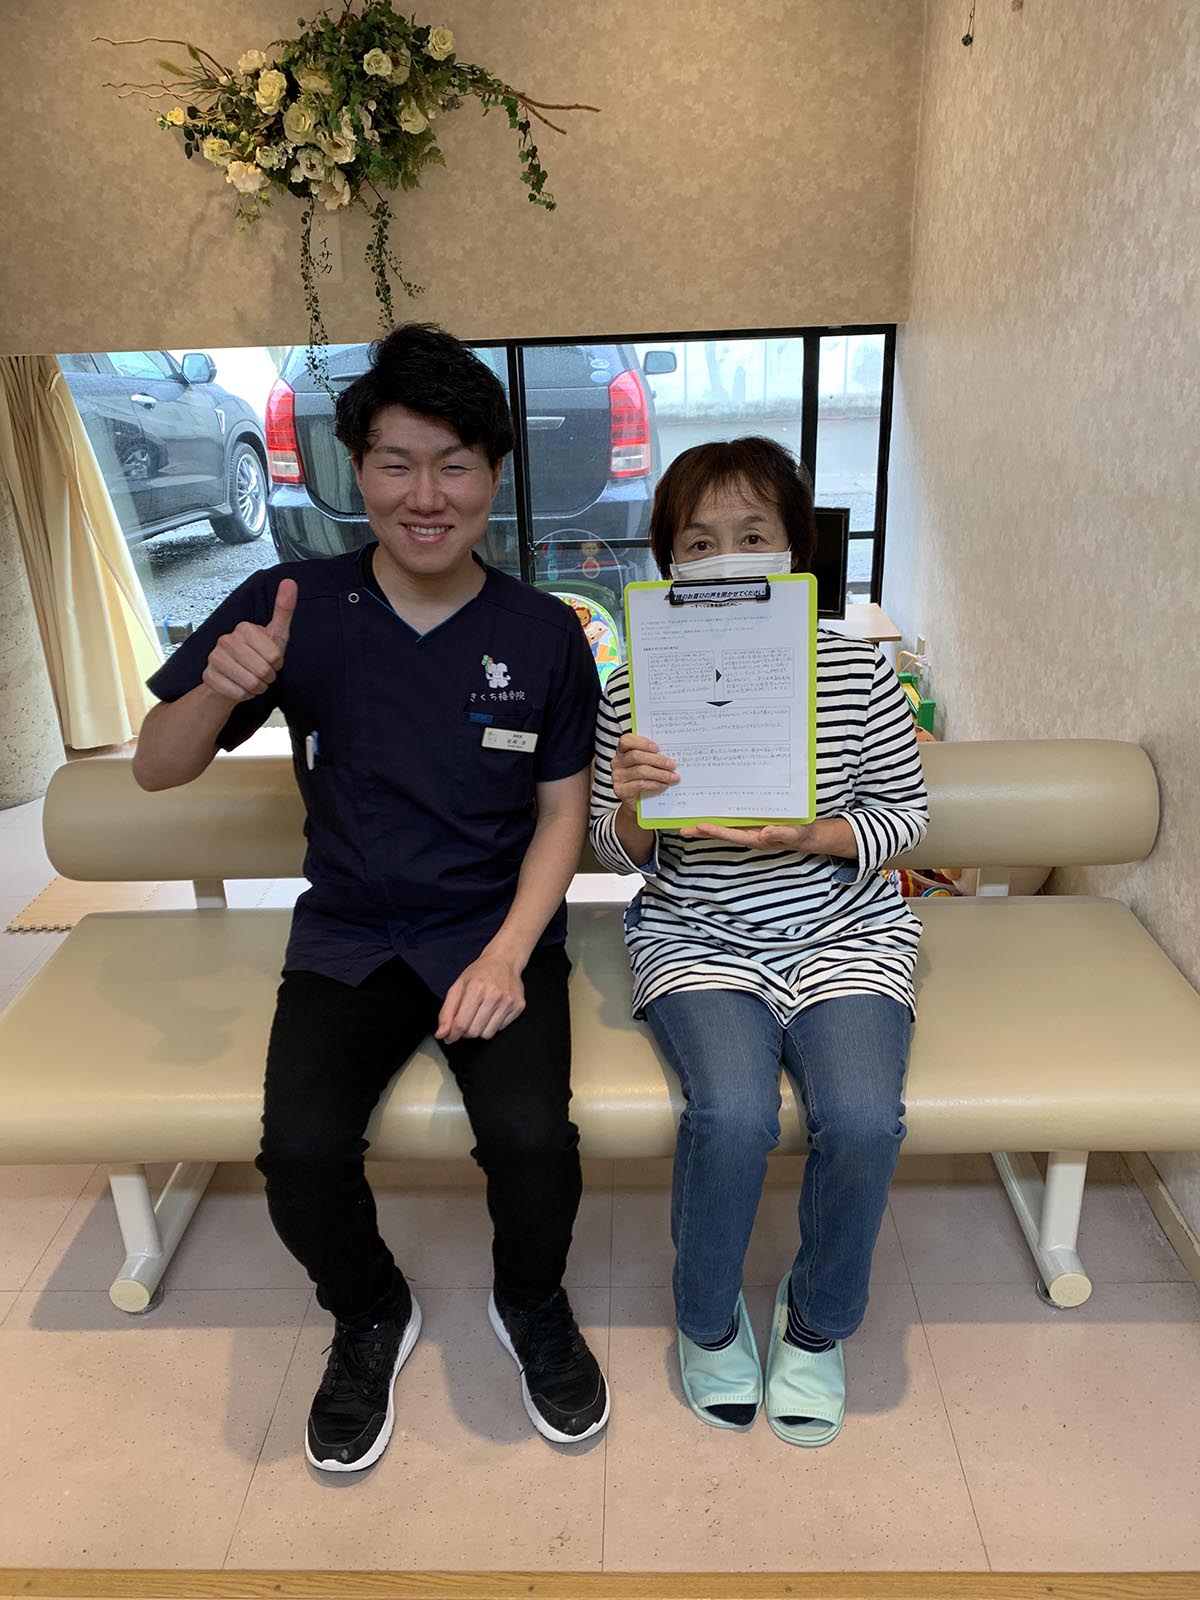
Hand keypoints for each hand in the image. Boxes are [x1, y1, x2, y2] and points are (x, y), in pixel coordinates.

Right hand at [202, 578, 296, 703]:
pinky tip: (240, 686)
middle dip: (268, 677)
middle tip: (262, 671)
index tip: (270, 659)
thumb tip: (290, 582)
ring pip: (251, 684)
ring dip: (258, 688)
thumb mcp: (275, 634)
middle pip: (263, 671)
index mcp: (244, 628)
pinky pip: (238, 694)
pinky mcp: (208, 676)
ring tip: (252, 679)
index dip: (277, 663)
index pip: (275, 656)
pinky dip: (244, 695)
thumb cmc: (257, 654)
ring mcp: (214, 658)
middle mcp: (226, 639)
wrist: (231, 675)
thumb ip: (284, 610)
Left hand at [436, 951, 525, 1043]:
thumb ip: (446, 1012)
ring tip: (479, 1015)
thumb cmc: (480, 972)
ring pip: (487, 1034)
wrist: (504, 960)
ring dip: (479, 1030)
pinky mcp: (518, 1007)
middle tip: (465, 1022)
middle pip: (474, 1032)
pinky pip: (500, 1029)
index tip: (449, 1037)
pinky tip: (492, 1011)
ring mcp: (508, 1002)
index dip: (452, 1034)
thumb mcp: (458, 986)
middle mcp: (494, 996)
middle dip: (465, 1032)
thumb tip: (441, 1034)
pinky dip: (492, 1025)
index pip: (461, 1024)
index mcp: (476, 989)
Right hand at [611, 733, 678, 808]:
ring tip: (673, 777)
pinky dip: (654, 784)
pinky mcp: (620, 790)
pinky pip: (640, 785)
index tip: (657, 747)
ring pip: (640, 771)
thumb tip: (671, 754)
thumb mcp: (649, 763)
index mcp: (623, 750)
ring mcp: (617, 776)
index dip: (642, 743)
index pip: (626, 740)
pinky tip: (664, 785)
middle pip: (636, 756)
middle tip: (672, 765)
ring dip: (660, 774)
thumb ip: (654, 755)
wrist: (637, 801)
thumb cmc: (645, 777)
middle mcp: (617, 762)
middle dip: (657, 760)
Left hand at [679, 822, 817, 850]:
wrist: (808, 835)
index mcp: (756, 838)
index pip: (732, 835)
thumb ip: (781, 833)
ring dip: (707, 823)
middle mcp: (748, 834)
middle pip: (722, 832)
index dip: (716, 831)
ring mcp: (749, 829)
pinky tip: (711, 808)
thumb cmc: (801, 835)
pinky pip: (733, 819)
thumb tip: (765, 832)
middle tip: (682, 828)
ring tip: (688, 820)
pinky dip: (721, 814)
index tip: (700, 826)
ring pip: (724, 826)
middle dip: (703, 830)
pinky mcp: (751, 822)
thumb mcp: (795, 834)